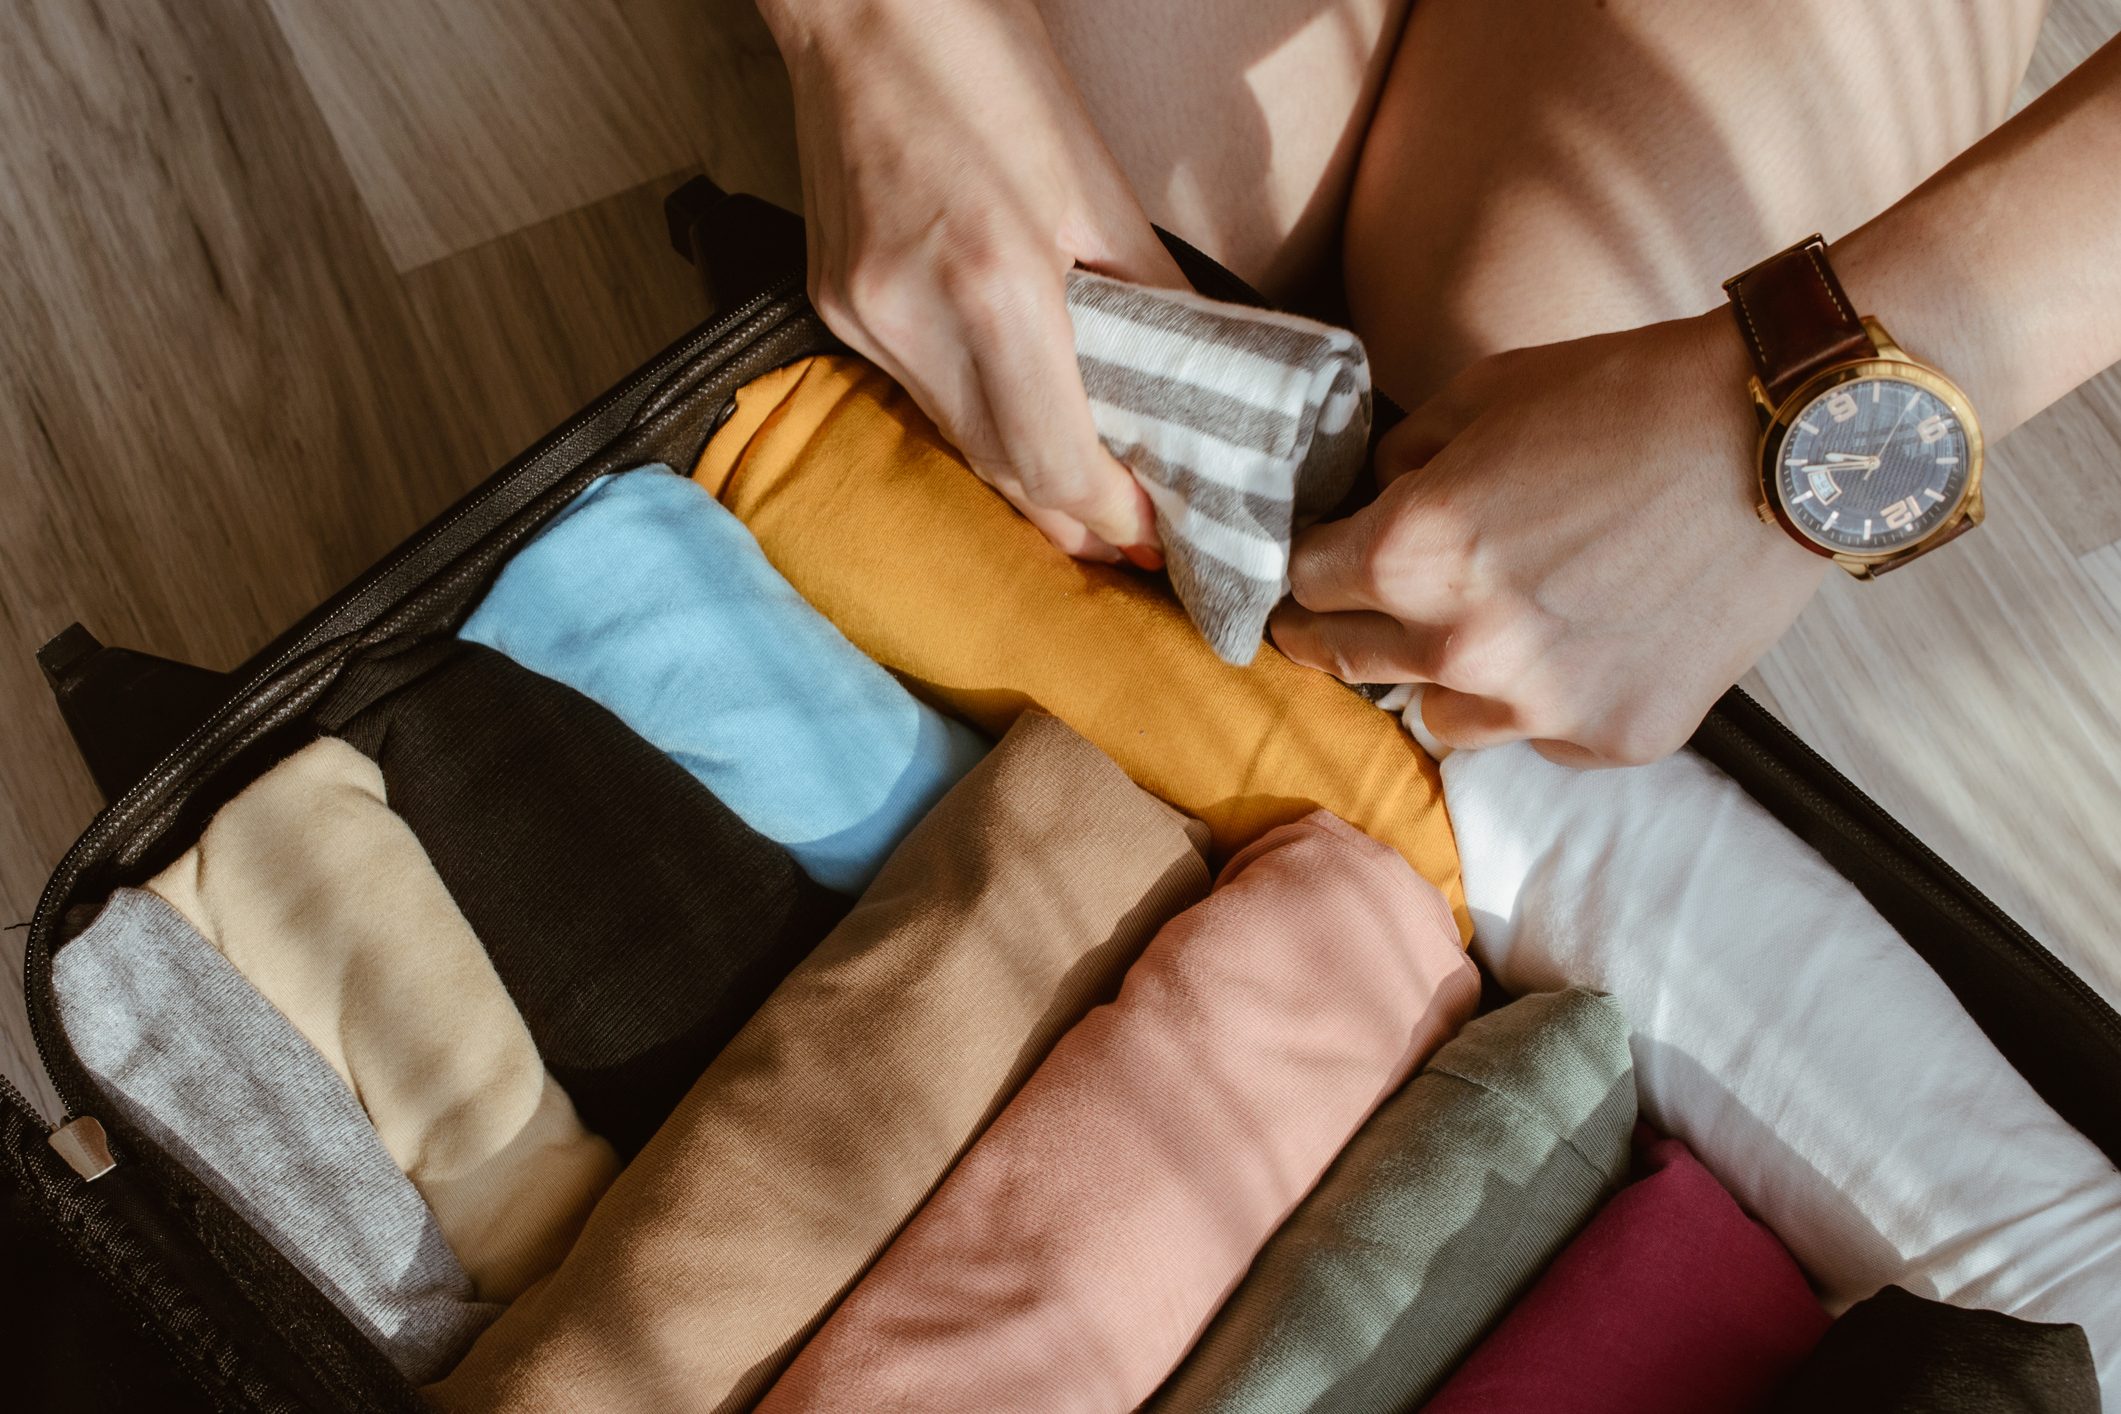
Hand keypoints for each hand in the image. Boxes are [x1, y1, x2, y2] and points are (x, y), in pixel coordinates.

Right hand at [762, 0, 1181, 560]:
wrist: (858, 3)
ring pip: (957, 440)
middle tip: (1136, 538)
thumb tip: (1196, 379)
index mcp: (994, 284)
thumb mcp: (1092, 178)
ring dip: (1025, 475)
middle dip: (1075, 516)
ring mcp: (860, 316)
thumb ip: (1147, 292)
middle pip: (1004, 469)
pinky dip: (975, 417)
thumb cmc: (984, 63)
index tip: (1157, 535)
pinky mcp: (833, 302)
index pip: (1055, 460)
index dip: (1113, 515)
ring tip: (1088, 492)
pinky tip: (1015, 417)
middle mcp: (912, 318)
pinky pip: (917, 392)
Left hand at [1269, 311, 1828, 766]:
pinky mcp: (1615, 737)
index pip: (1307, 583)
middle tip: (1336, 619)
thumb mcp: (1483, 396)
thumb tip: (1366, 499)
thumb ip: (1403, 461)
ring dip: (1447, 677)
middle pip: (1350, 661)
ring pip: (1443, 717)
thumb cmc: (1627, 397)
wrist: (1782, 438)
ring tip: (1485, 632)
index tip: (1308, 569)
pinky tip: (1583, 642)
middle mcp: (1459, 648)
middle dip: (1336, 630)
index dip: (1305, 566)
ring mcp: (1539, 706)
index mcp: (1408, 554)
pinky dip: (1546, 699)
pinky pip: (1542, 735)